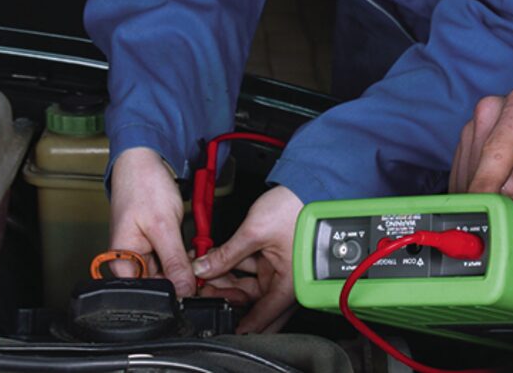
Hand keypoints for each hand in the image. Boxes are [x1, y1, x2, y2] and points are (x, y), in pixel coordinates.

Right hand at [109, 147, 196, 295]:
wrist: (144, 161)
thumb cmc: (142, 186)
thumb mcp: (163, 226)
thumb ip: (174, 262)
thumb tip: (183, 291)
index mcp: (122, 263)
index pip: (149, 293)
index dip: (174, 292)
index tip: (196, 285)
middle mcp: (130, 262)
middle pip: (161, 285)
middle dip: (183, 278)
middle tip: (201, 267)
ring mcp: (142, 254)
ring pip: (169, 273)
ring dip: (186, 266)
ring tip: (193, 250)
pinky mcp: (154, 246)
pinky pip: (171, 260)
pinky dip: (183, 256)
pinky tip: (191, 246)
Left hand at [191, 185, 301, 333]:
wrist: (311, 185)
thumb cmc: (298, 208)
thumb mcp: (255, 232)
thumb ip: (226, 254)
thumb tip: (203, 268)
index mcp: (289, 287)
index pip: (260, 318)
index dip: (236, 325)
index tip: (217, 328)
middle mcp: (286, 283)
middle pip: (250, 302)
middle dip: (223, 296)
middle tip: (202, 289)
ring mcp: (279, 270)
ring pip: (247, 285)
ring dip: (225, 278)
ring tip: (203, 270)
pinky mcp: (275, 257)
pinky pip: (250, 268)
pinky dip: (233, 264)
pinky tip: (215, 259)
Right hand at [449, 87, 512, 210]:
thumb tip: (507, 188)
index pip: (495, 151)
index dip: (488, 185)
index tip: (488, 212)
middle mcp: (494, 109)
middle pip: (481, 166)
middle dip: (505, 194)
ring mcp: (480, 124)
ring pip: (472, 175)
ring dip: (501, 194)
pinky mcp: (472, 141)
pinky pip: (471, 177)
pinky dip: (493, 190)